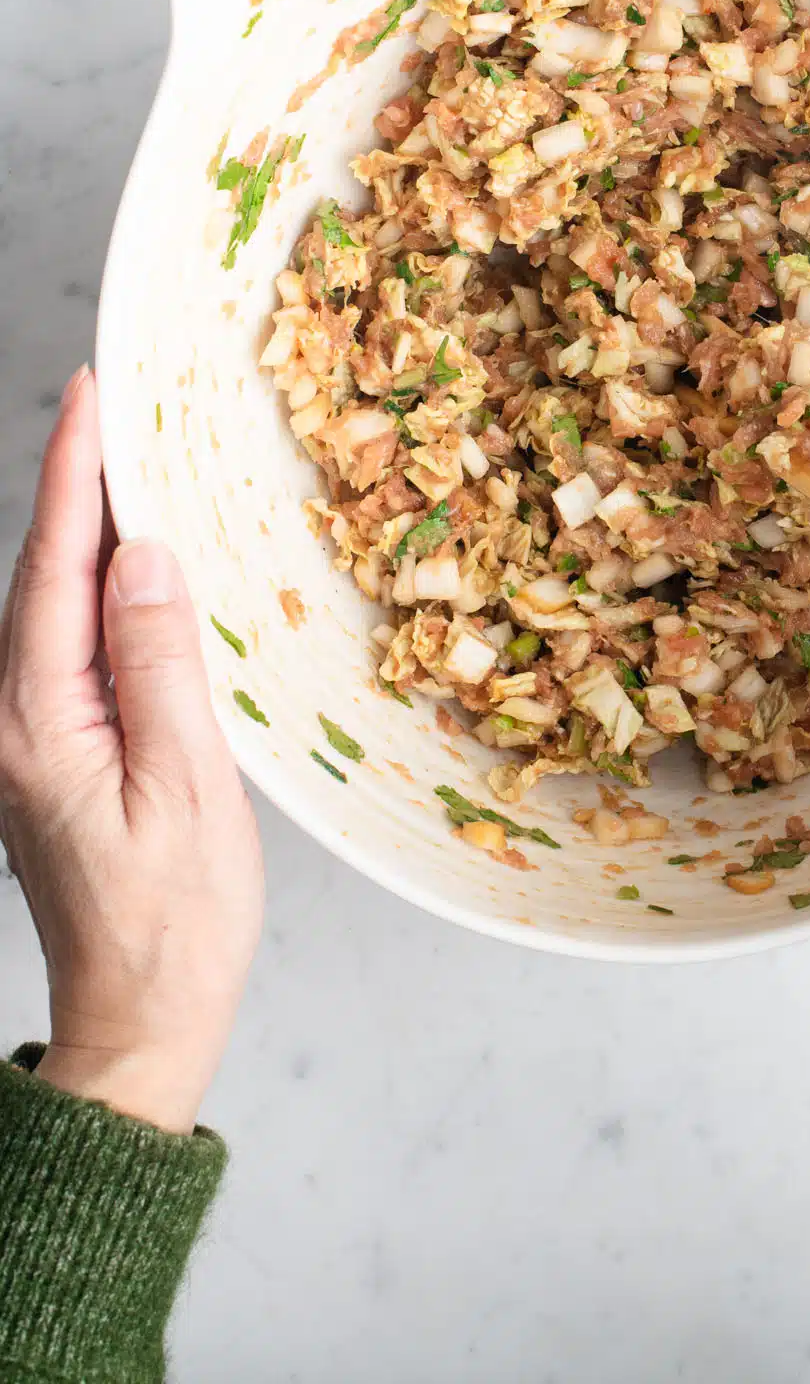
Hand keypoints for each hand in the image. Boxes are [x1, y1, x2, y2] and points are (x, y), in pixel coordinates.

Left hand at [0, 368, 262, 1133]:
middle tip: (118, 401)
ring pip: (52, 606)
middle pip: (42, 574)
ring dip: (87, 529)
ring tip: (130, 459)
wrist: (139, 1023)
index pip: (55, 567)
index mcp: (38, 722)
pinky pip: (68, 644)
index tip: (93, 393)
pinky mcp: (52, 755)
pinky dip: (95, 586)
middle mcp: (13, 721)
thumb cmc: (174, 922)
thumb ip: (161, 663)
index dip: (78, 473)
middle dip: (78, 481)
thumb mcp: (187, 786)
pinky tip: (130, 566)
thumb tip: (145, 555)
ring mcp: (27, 740)